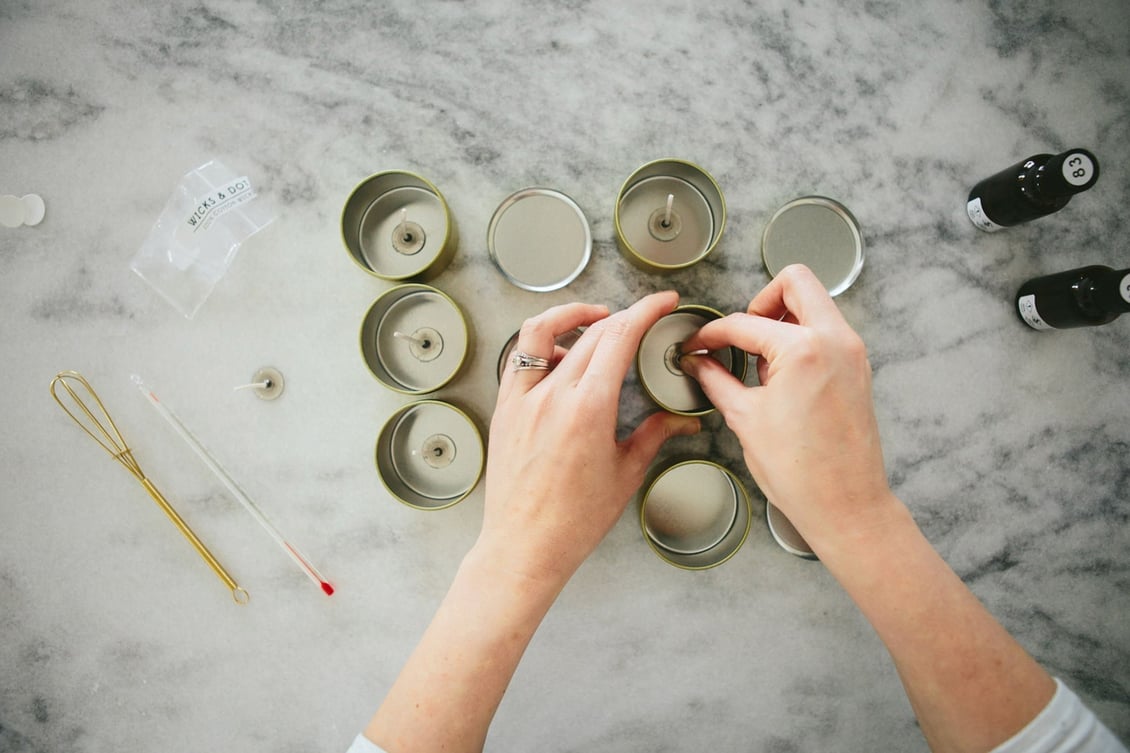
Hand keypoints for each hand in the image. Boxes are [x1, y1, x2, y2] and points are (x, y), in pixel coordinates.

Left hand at [480, 291, 700, 586]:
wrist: (524, 546)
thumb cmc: (573, 521)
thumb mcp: (625, 474)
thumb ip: (654, 435)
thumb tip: (681, 420)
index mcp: (589, 409)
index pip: (619, 337)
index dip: (645, 311)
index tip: (663, 302)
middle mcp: (552, 396)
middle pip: (591, 331)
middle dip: (622, 315)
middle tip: (641, 318)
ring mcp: (522, 399)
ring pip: (543, 331)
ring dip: (571, 316)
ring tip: (594, 322)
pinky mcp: (504, 408)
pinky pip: (519, 358)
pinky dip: (541, 344)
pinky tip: (559, 356)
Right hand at [679, 265, 895, 549]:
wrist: (846, 504)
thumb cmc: (801, 471)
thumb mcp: (745, 418)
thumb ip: (716, 381)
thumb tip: (698, 364)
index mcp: (803, 349)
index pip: (745, 323)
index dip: (712, 334)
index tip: (698, 345)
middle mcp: (834, 340)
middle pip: (795, 282)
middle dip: (760, 300)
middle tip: (741, 332)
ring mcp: (852, 352)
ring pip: (815, 302)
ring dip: (783, 317)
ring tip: (761, 359)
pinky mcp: (858, 367)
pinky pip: (827, 330)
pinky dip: (802, 336)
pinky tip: (781, 373)